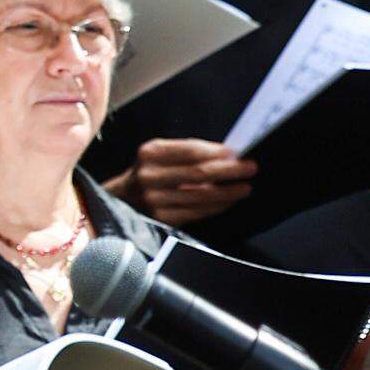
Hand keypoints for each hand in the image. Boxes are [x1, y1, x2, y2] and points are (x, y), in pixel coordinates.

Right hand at [121, 138, 258, 225]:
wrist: (120, 199)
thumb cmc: (147, 172)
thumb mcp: (158, 154)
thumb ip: (186, 153)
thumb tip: (225, 155)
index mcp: (150, 153)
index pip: (190, 151)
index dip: (216, 152)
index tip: (236, 152)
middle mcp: (149, 176)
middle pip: (198, 173)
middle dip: (228, 170)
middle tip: (250, 168)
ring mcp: (154, 199)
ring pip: (200, 196)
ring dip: (227, 192)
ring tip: (244, 187)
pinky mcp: (160, 218)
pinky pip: (196, 212)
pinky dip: (215, 206)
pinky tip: (228, 201)